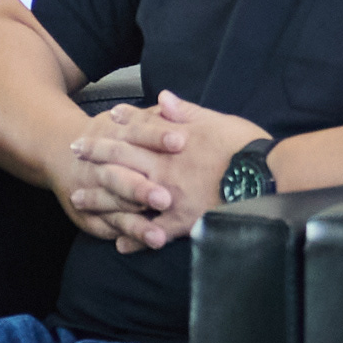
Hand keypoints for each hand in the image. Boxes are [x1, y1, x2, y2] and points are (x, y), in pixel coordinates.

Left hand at [58, 90, 266, 250]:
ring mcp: (170, 195)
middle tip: (75, 152)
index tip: (106, 119)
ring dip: (101, 198)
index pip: (141, 128)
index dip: (123, 122)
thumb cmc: (245, 146)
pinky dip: (136, 239)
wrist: (266, 177)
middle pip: (123, 159)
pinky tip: (119, 244)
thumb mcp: (217, 120)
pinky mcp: (183, 220)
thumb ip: (186, 112)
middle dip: (97, 155)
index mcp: (174, 142)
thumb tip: (162, 97)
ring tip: (79, 200)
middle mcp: (165, 167)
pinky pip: (154, 232)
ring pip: (127, 197)